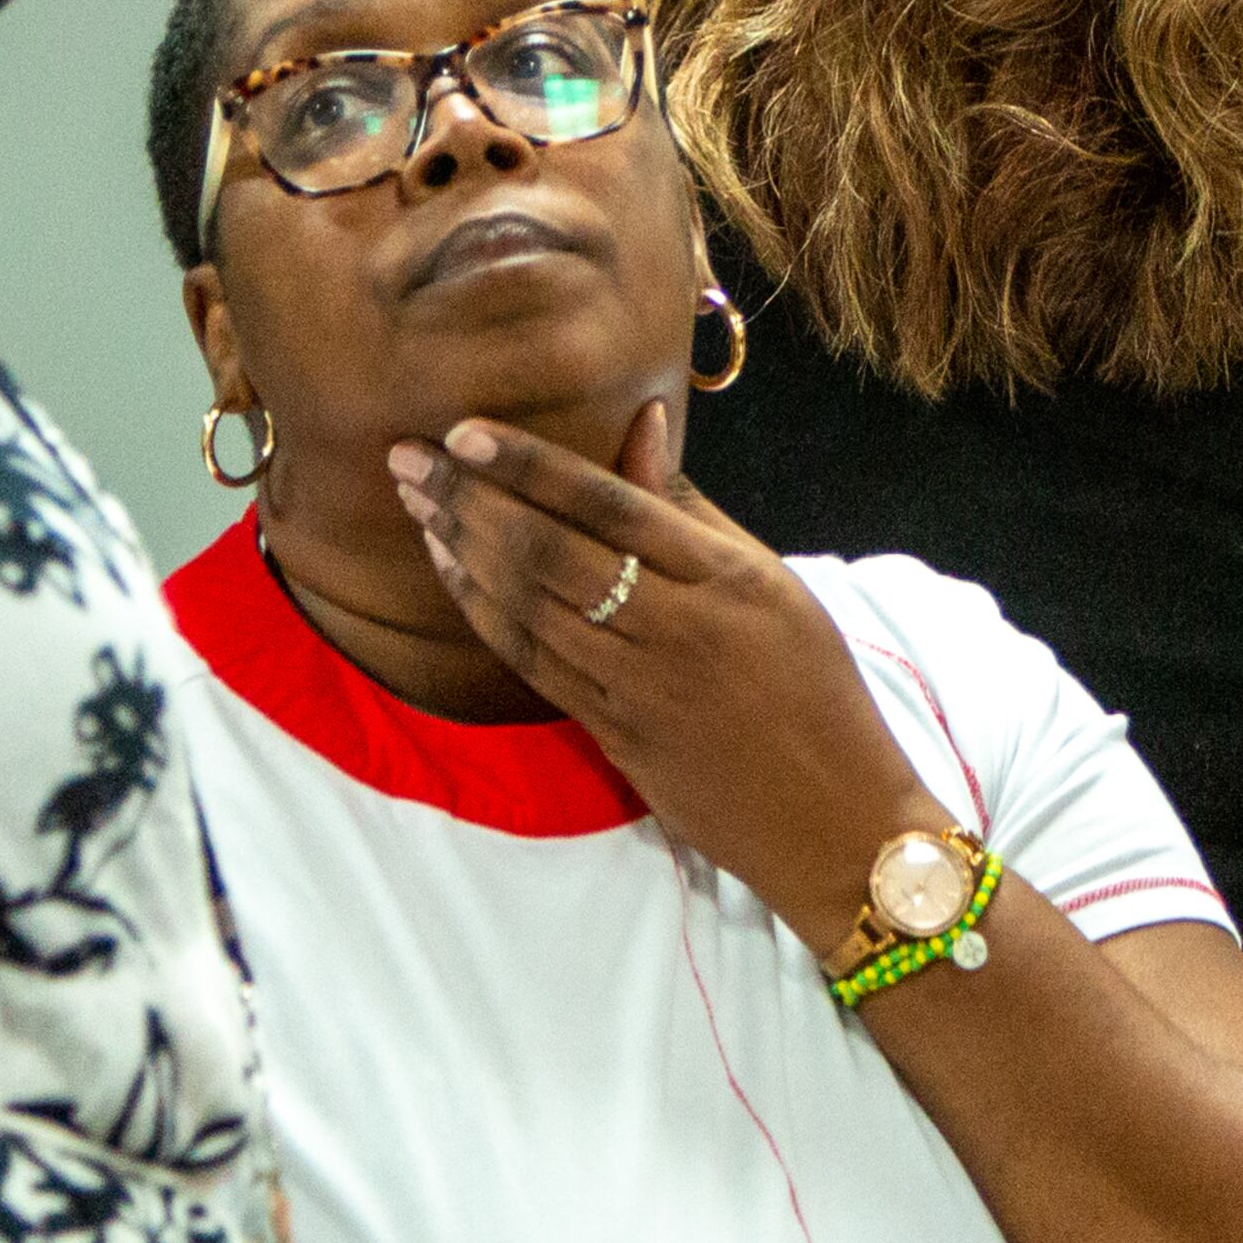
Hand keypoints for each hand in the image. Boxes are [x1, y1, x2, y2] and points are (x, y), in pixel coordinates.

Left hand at [389, 402, 934, 954]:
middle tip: (408, 458)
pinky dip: (484, 614)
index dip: (530, 466)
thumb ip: (691, 510)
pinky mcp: (616, 738)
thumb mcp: (771, 582)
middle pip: (552, 554)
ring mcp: (640, 690)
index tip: (465, 431)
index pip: (608, 506)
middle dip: (470, 500)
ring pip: (530, 609)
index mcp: (724, 580)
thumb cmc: (815, 688)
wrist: (834, 819)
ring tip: (416, 503)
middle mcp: (677, 630)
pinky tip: (451, 574)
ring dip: (462, 551)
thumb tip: (641, 423)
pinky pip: (534, 665)